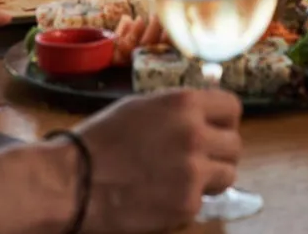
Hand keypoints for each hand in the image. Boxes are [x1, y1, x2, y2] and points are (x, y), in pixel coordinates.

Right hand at [72, 89, 242, 233]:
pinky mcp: (187, 204)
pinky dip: (187, 201)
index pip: (232, 107)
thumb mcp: (141, 107)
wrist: (73, 181)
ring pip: (228, 174)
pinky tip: (162, 196)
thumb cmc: (100, 140)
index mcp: (184, 104)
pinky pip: (203, 201)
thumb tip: (203, 114)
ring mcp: (193, 171)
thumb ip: (178, 110)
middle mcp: (195, 134)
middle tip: (198, 158)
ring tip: (183, 178)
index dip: (224, 120)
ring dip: (211, 178)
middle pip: (234, 144)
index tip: (216, 129)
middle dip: (219, 152)